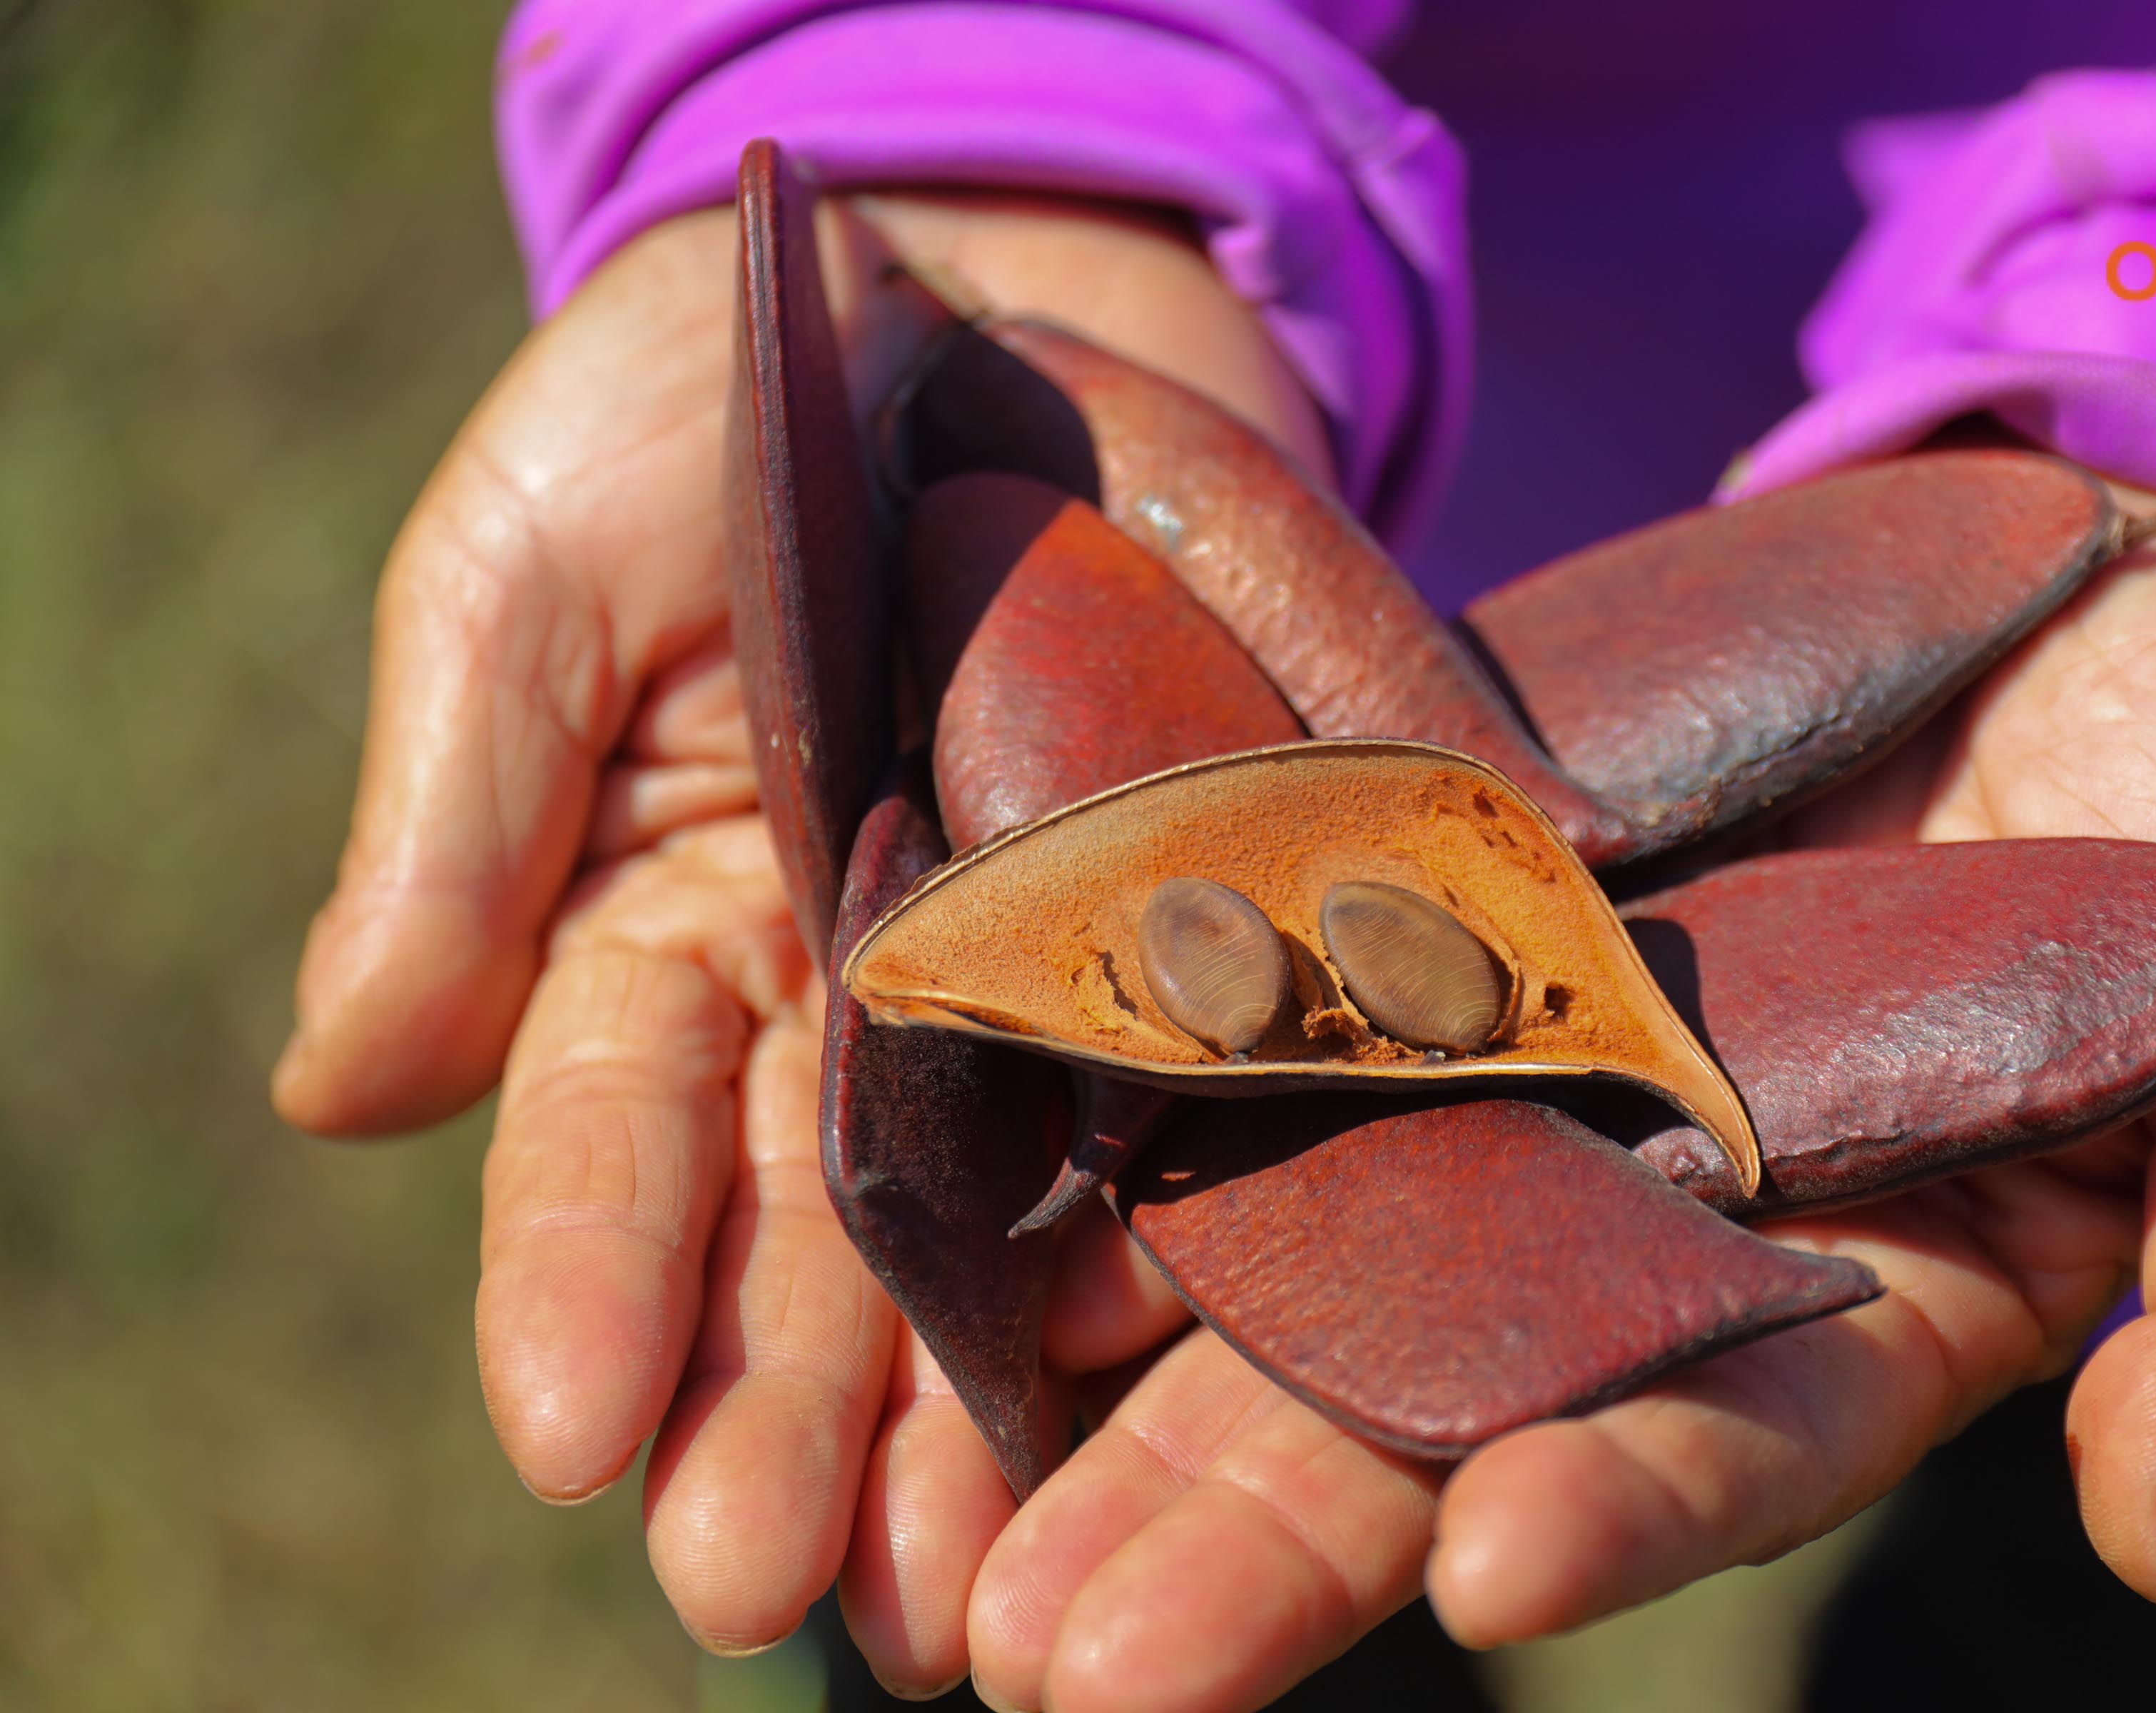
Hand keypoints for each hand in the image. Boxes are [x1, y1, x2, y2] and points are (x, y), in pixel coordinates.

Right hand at [271, 190, 1329, 1663]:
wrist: (986, 301)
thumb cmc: (712, 403)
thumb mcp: (539, 565)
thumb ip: (463, 812)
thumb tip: (343, 1091)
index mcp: (657, 933)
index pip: (607, 1142)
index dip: (587, 1282)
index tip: (575, 1431)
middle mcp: (840, 1008)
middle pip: (806, 1246)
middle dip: (782, 1416)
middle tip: (765, 1586)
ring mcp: (1024, 989)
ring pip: (993, 1239)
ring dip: (962, 1420)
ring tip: (951, 1600)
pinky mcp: (1197, 942)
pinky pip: (1185, 1117)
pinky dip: (1167, 1264)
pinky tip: (1146, 1402)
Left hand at [943, 484, 2155, 1709]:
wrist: (2097, 566)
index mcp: (1855, 1286)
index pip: (1722, 1437)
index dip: (1622, 1508)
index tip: (1490, 1582)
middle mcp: (1646, 1209)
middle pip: (1439, 1398)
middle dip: (1257, 1536)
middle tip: (1062, 1676)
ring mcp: (1510, 1056)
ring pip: (1294, 1237)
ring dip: (1120, 1377)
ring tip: (950, 1533)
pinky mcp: (1415, 895)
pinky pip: (1249, 994)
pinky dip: (1111, 1087)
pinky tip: (960, 1184)